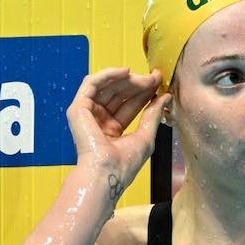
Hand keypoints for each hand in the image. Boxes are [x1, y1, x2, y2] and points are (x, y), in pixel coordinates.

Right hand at [66, 67, 171, 186]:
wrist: (108, 172)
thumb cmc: (125, 163)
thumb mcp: (146, 135)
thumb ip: (153, 114)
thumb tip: (166, 96)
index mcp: (112, 129)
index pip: (130, 104)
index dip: (144, 91)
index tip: (159, 81)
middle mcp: (99, 120)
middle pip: (119, 94)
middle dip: (138, 84)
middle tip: (155, 78)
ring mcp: (87, 114)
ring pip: (107, 86)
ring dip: (127, 79)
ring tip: (144, 77)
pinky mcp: (78, 109)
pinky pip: (91, 83)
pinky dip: (108, 74)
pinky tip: (125, 71)